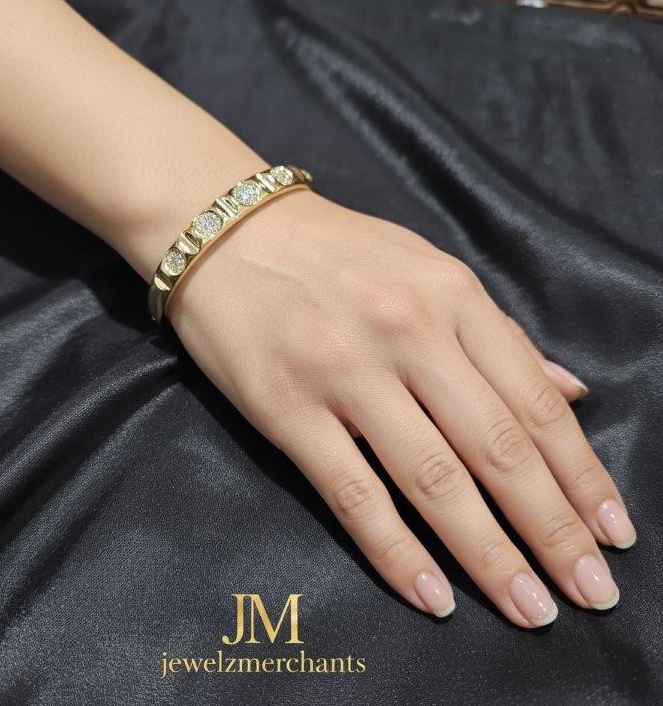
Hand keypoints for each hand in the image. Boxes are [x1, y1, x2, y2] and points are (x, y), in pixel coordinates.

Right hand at [167, 186, 635, 626]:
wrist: (227, 230)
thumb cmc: (331, 250)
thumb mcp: (426, 268)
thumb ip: (497, 334)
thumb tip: (570, 390)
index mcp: (451, 296)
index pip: (534, 401)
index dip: (581, 475)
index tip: (613, 534)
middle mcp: (408, 332)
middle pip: (497, 448)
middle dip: (553, 531)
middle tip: (591, 596)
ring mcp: (345, 372)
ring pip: (434, 479)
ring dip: (490, 555)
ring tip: (530, 609)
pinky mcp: (287, 408)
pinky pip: (352, 492)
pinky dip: (395, 551)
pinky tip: (432, 596)